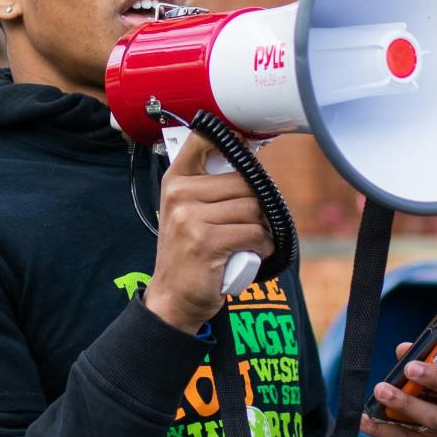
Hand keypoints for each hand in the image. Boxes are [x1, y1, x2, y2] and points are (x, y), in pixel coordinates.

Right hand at [141, 130, 274, 334]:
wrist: (173, 298)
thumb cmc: (189, 253)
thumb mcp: (187, 212)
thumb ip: (209, 185)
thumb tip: (252, 156)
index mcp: (175, 180)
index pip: (203, 139)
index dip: (232, 140)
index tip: (246, 147)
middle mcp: (179, 194)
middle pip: (244, 181)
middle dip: (257, 204)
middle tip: (250, 223)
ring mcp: (190, 218)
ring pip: (253, 208)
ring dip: (262, 227)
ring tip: (249, 240)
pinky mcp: (206, 241)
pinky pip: (255, 233)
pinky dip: (263, 245)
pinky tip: (253, 253)